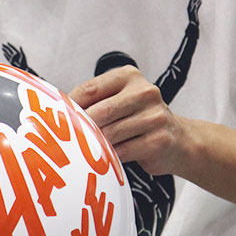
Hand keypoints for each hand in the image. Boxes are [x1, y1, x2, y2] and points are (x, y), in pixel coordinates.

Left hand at [67, 65, 187, 175]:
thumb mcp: (119, 101)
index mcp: (129, 76)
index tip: (57, 121)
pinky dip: (111, 157)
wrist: (178, 140)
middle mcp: (145, 92)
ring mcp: (155, 116)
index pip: (90, 89)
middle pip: (100, 111)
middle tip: (68, 140)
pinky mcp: (159, 140)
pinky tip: (108, 159)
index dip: (70, 106)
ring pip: (111, 133)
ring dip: (96, 144)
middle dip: (82, 128)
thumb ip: (94, 102)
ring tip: (87, 150)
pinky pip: (124, 151)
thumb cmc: (138, 119)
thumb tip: (57, 112)